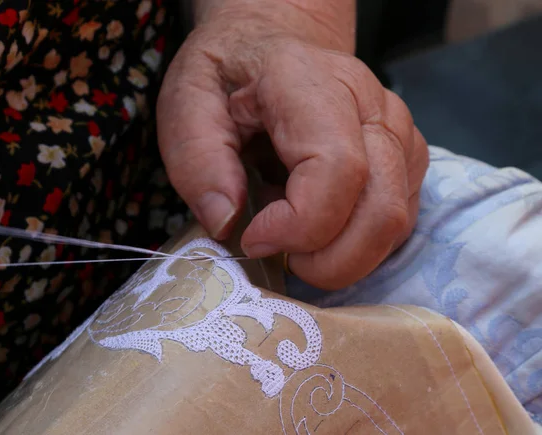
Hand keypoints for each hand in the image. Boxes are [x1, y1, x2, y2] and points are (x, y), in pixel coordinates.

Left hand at [157, 1, 428, 289]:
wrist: (274, 44)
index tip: (253, 238)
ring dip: (343, 256)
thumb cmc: (230, 74)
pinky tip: (319, 224)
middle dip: (328, 262)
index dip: (299, 226)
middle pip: (381, 211)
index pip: (337, 171)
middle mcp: (372, 106)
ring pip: (396, 223)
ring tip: (294, 234)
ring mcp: (399, 133)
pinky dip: (356, 243)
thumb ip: (198, 161)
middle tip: (280, 256)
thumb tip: (228, 223)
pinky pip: (397, 222)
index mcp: (312, 83)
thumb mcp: (186, 103)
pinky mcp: (407, 158)